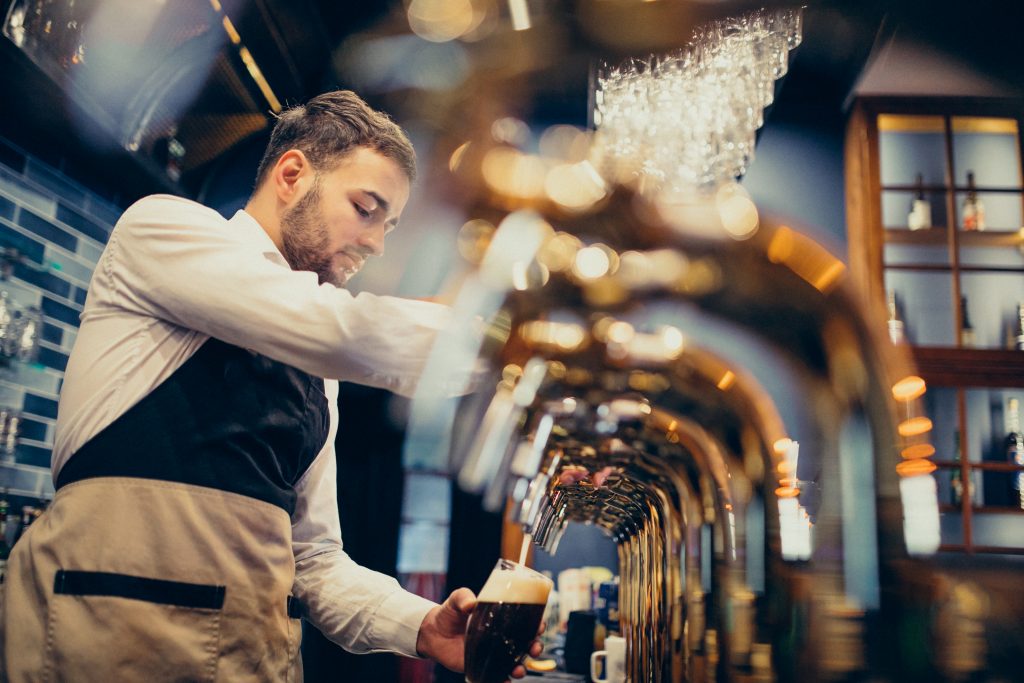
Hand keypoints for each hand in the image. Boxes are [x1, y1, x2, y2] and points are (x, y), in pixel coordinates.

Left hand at [415, 588, 544, 680]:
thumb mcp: (457, 599)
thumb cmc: (449, 613)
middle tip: (534, 648)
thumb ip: (463, 597)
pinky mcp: (481, 667)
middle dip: (535, 647)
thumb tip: (471, 604)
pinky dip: (503, 681)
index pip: (524, 622)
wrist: (432, 632)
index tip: (540, 624)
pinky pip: (496, 677)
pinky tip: (505, 682)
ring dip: (522, 668)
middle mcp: (500, 638)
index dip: (536, 623)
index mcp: (500, 620)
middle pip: (525, 644)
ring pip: (514, 663)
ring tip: (519, 670)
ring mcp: (492, 654)